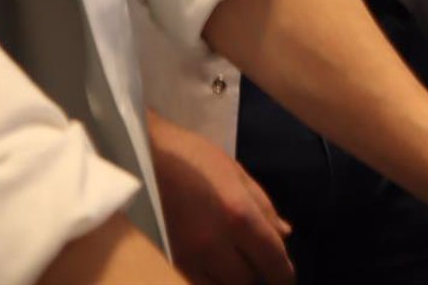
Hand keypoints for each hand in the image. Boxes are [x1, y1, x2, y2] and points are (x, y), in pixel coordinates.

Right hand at [146, 110, 294, 284]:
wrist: (141, 156)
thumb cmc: (193, 157)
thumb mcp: (236, 173)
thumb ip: (264, 206)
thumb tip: (284, 234)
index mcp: (239, 216)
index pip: (272, 259)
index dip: (284, 274)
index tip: (286, 277)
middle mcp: (215, 243)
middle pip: (247, 280)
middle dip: (258, 274)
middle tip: (258, 263)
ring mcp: (187, 256)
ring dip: (232, 280)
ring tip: (234, 266)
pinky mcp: (167, 260)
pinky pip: (194, 283)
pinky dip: (208, 280)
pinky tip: (212, 267)